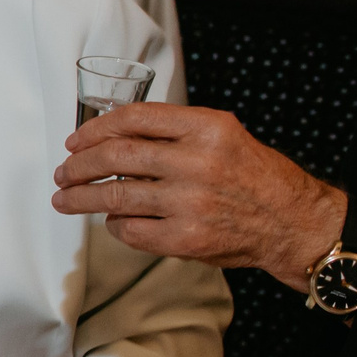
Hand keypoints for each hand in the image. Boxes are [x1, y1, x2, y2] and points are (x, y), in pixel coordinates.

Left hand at [50, 103, 343, 289]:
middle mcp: (198, 163)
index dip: (95, 128)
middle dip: (78, 165)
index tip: (76, 140)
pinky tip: (112, 220)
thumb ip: (175, 132)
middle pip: (116, 156)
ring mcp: (190, 203)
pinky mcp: (186, 238)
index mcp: (208, 129)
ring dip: (81, 198)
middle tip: (63, 172)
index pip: (135, 117)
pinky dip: (114, 224)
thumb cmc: (255, 177)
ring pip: (115, 195)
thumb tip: (112, 134)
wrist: (292, 222)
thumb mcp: (224, 136)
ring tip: (65, 199)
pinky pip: (130, 229)